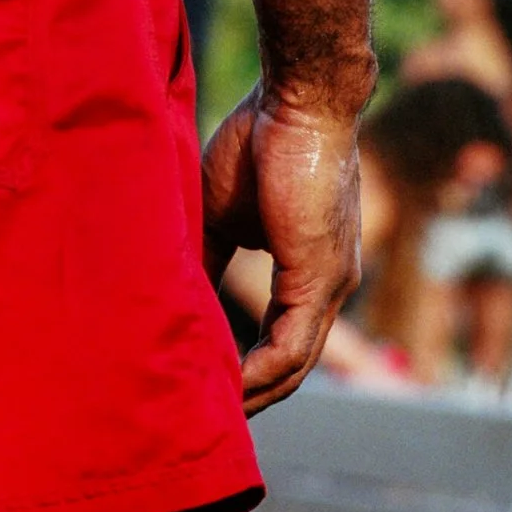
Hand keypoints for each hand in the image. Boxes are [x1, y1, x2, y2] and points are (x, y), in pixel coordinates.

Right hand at [202, 86, 362, 413]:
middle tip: (209, 415)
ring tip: (212, 411)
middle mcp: (329, 286)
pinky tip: (229, 386)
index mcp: (308, 268)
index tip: (209, 383)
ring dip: (255, 394)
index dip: (247, 366)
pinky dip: (261, 373)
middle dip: (252, 394)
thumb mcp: (223, 211)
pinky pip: (293, 347)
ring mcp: (331, 284)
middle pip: (292, 364)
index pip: (282, 337)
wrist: (297, 97)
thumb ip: (209, 258)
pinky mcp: (321, 277)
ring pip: (295, 364)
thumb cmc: (261, 138)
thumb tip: (180, 298)